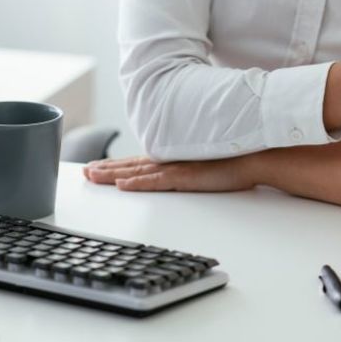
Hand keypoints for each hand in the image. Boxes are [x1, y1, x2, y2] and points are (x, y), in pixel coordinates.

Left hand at [82, 155, 256, 192]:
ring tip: (92, 176)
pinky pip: (156, 181)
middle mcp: (171, 161)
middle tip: (85, 172)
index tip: (97, 167)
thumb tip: (184, 172)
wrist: (255, 156)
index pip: (139, 163)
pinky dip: (137, 182)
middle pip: (132, 165)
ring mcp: (177, 168)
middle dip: (106, 168)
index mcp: (175, 158)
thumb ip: (191, 167)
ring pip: (137, 171)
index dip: (117, 165)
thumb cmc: (236, 161)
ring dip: (113, 173)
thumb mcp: (207, 165)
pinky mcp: (186, 177)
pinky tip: (122, 185)